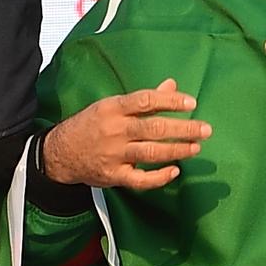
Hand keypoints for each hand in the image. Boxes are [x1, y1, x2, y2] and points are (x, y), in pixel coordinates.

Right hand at [41, 81, 208, 190]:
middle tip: (205, 129)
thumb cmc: (91, 126)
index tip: (191, 102)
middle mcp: (114, 130)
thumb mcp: (111, 107)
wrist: (60, 154)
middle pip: (153, 128)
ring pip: (150, 152)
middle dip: (182, 128)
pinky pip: (140, 180)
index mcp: (112, 108)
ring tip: (196, 147)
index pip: (145, 100)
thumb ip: (143, 100)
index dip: (170, 101)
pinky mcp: (114, 176)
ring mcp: (114, 155)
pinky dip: (159, 177)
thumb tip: (172, 85)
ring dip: (176, 150)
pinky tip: (174, 171)